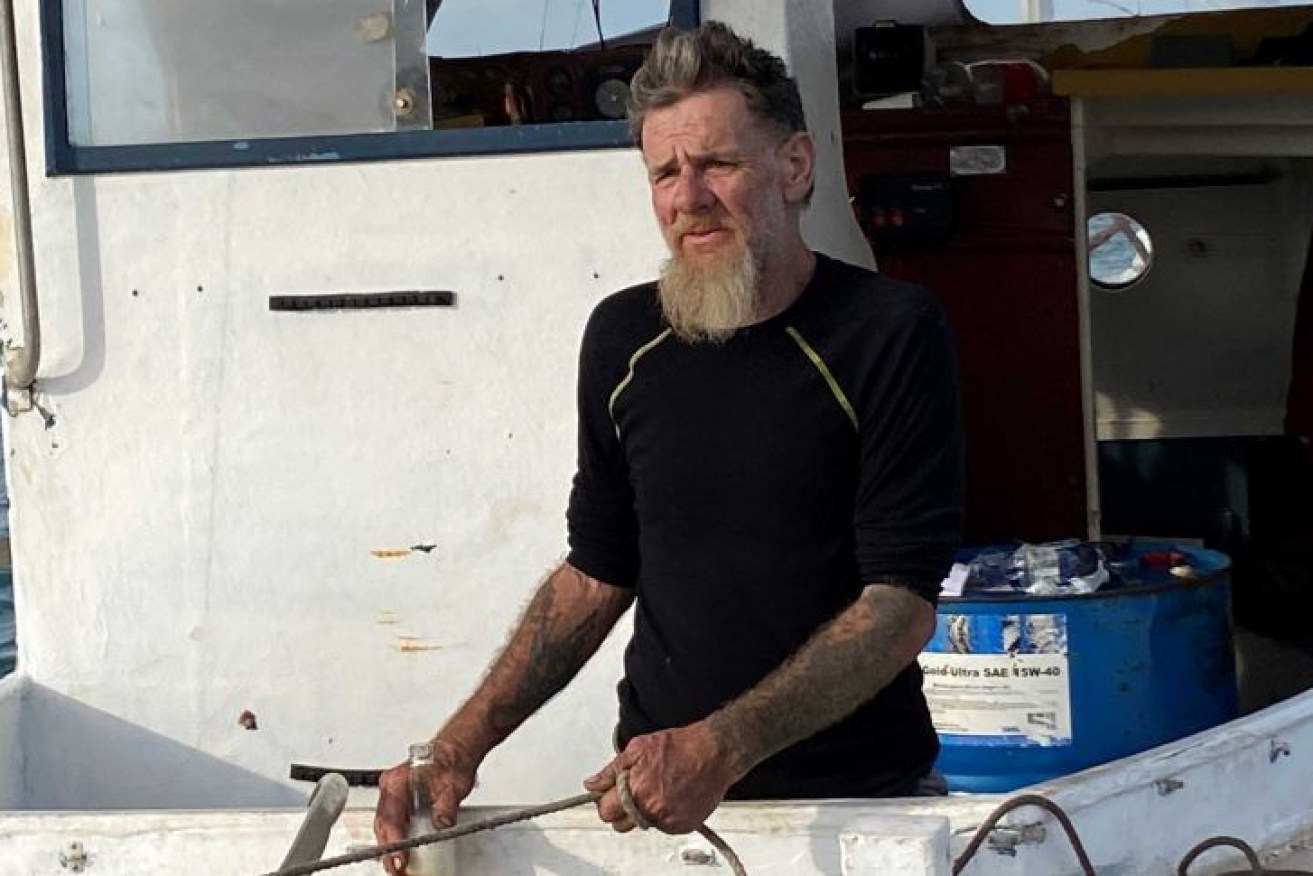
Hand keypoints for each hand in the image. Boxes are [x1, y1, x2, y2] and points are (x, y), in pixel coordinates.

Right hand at [373, 738, 477, 875]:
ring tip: (398, 865)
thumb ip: (445, 806)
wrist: (455, 753)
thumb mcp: (453, 786)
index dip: (394, 842)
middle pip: (383, 825)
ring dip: (390, 846)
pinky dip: (395, 838)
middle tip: (397, 869)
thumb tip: (441, 822)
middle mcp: (390, 788)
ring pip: (384, 825)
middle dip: (388, 850)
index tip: (399, 859)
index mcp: (397, 782)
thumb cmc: (450, 762)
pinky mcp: (398, 802)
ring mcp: (392, 795)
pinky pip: (391, 823)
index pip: (390, 818)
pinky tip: (402, 851)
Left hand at [583, 722, 739, 834]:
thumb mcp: (639, 748)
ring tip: (657, 789)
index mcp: (636, 789)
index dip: (606, 800)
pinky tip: (671, 795)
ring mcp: (668, 820)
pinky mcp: (683, 826)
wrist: (715, 753)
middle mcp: (651, 808)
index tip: (610, 794)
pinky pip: (663, 826)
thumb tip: (593, 783)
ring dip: (643, 812)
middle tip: (632, 792)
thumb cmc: (681, 747)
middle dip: (621, 810)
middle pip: (620, 825)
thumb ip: (612, 770)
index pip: (606, 811)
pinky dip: (663, 815)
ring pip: (642, 825)